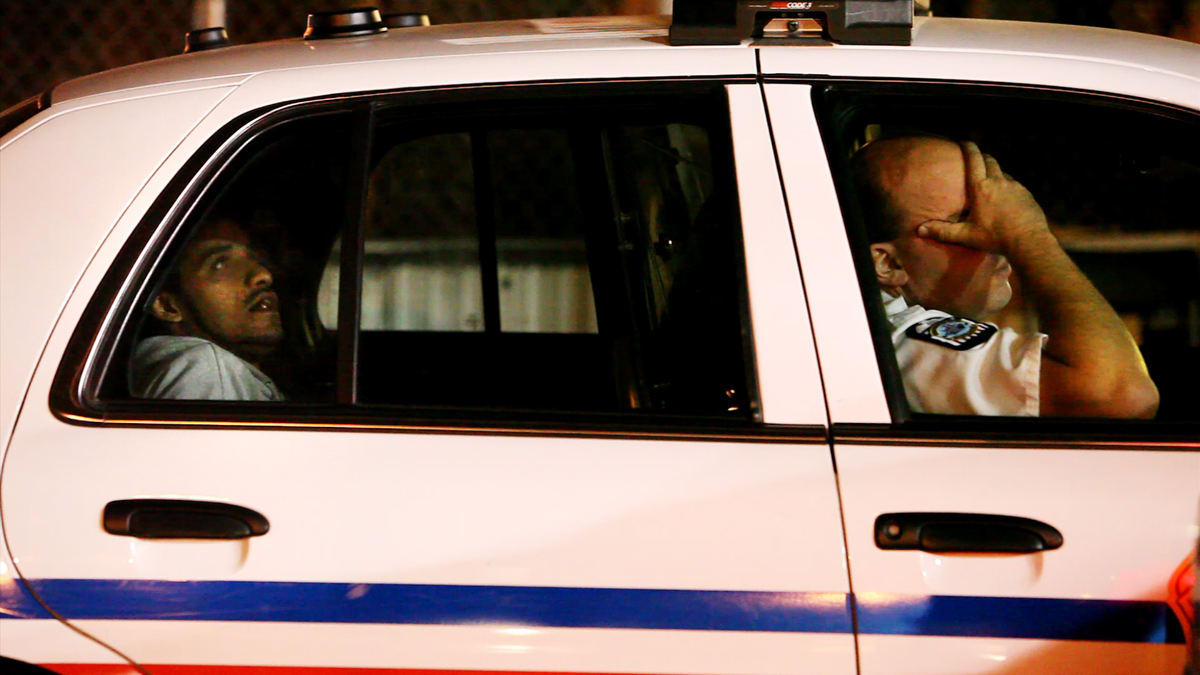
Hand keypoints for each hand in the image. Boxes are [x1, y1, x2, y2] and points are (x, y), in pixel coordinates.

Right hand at [916, 141, 1049, 254]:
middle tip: (976, 158)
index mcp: (981, 188)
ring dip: (995, 172)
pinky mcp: (1026, 194)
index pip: (974, 160)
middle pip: (990, 161)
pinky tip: (1006, 197)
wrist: (1029, 241)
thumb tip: (919, 230)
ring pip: (1003, 173)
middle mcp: (998, 182)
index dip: (969, 148)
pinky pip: (1015, 185)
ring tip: (990, 180)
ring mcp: (1015, 187)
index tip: (964, 141)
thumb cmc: (995, 238)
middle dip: (982, 157)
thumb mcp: (966, 236)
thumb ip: (943, 232)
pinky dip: (1007, 186)